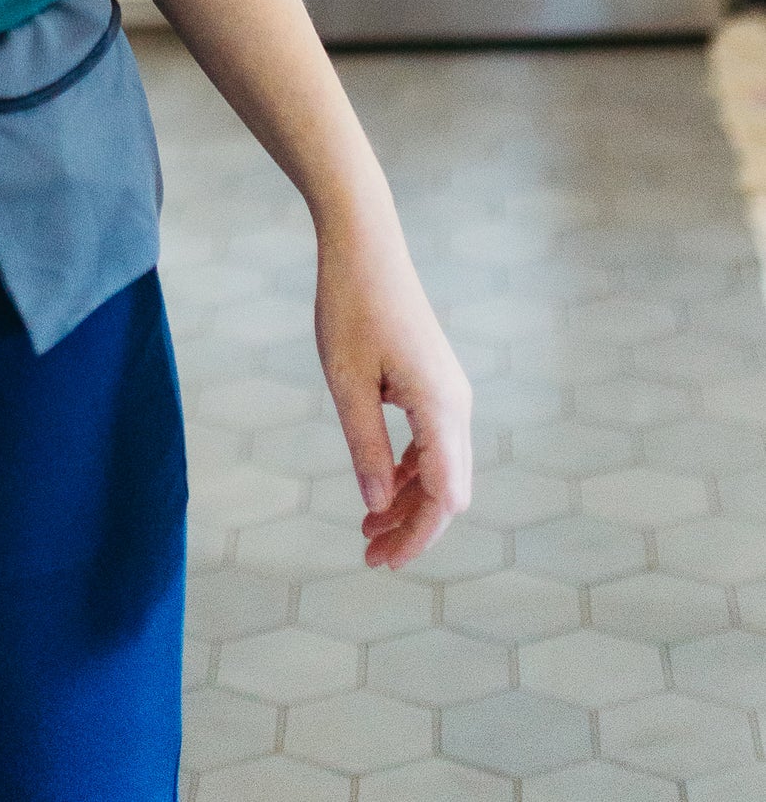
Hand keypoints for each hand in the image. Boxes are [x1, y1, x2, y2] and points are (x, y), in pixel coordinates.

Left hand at [315, 211, 471, 566]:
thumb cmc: (350, 306)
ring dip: (410, 502)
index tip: (380, 560)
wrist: (365, 244)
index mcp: (440, 406)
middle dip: (413, 528)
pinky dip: (410, 472)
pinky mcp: (437, 382)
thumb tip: (378, 507)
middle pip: (448, 490)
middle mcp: (457, 404)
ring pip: (443, 469)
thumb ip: (366, 447)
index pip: (442, 497)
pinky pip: (434, 443)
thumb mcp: (347, 381)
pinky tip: (379, 486)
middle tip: (368, 554)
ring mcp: (450, 392)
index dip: (416, 536)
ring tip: (368, 530)